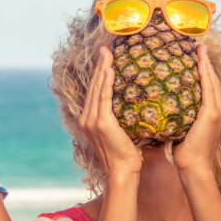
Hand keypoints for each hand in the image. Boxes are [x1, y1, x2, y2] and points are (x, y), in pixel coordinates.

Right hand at [79, 47, 142, 177]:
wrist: (122, 173)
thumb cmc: (126, 156)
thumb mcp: (121, 134)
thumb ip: (120, 119)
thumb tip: (133, 106)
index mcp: (89, 119)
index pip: (94, 91)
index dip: (98, 73)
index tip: (104, 57)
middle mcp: (86, 118)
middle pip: (93, 86)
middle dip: (98, 65)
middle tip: (104, 47)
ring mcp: (91, 120)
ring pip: (97, 88)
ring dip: (101, 68)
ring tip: (106, 52)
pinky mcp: (101, 123)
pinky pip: (104, 98)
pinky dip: (105, 82)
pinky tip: (109, 70)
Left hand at [173, 44, 220, 174]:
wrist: (193, 166)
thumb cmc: (183, 151)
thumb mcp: (181, 129)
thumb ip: (177, 116)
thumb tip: (159, 105)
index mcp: (216, 115)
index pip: (210, 88)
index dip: (205, 72)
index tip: (196, 57)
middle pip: (214, 81)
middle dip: (206, 63)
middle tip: (198, 46)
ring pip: (213, 81)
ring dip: (206, 63)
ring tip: (199, 48)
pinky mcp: (214, 113)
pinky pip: (209, 87)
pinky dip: (205, 72)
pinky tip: (199, 60)